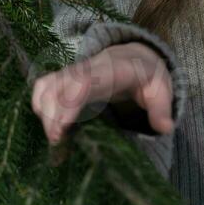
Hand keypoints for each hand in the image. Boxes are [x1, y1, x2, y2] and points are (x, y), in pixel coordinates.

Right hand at [31, 42, 174, 160]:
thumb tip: (165, 127)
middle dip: (51, 117)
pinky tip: (50, 126)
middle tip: (58, 147)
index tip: (60, 133)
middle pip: (58, 87)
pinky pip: (42, 86)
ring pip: (46, 86)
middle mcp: (88, 68)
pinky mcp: (64, 78)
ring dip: (43, 113)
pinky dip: (38, 105)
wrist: (134, 57)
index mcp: (112, 71)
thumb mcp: (161, 90)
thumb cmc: (147, 77)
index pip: (84, 83)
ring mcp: (74, 72)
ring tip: (57, 141)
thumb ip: (162, 108)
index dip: (68, 105)